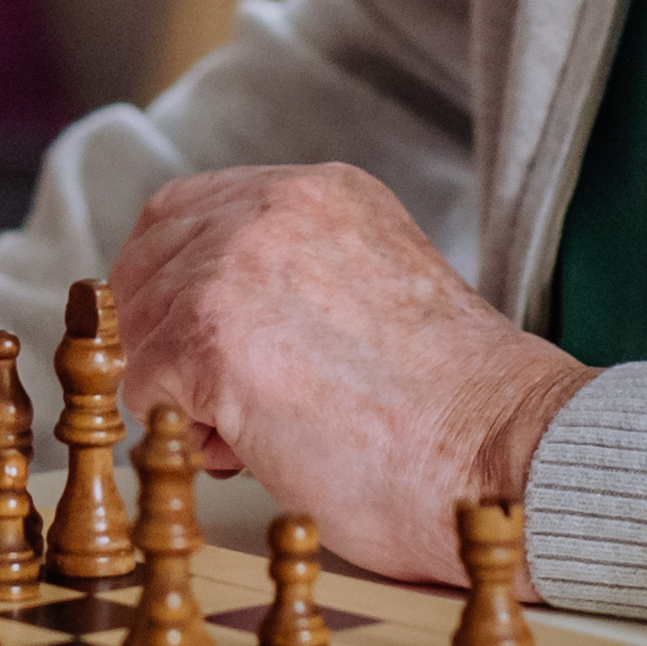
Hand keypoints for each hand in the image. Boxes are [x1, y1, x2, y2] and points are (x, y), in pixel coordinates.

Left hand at [106, 163, 589, 589]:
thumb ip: (294, 275)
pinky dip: (178, 430)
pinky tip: (249, 448)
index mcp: (321, 192)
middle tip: (222, 404)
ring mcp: (238, 265)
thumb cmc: (454, 409)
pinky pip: (140, 385)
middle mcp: (274, 207)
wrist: (506, 454)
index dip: (166, 285)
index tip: (184, 344)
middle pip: (144, 264)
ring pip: (140, 330)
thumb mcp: (372, 287)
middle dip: (162, 340)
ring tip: (257, 431)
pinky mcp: (211, 338)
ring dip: (179, 392)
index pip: (181, 212)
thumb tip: (196, 317)